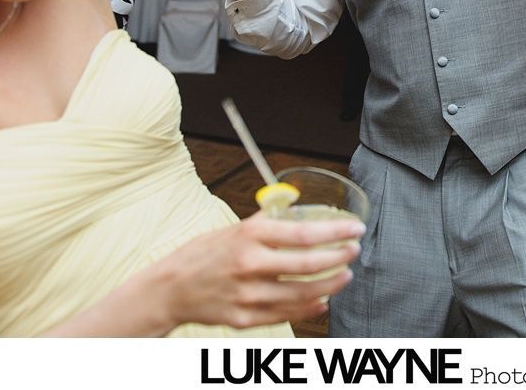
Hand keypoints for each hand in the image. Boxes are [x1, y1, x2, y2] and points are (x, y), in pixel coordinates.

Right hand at [159, 211, 362, 329]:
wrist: (170, 289)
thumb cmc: (203, 254)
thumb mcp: (233, 229)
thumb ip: (266, 222)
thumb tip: (294, 207)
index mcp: (249, 236)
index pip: (304, 234)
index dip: (336, 233)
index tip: (355, 229)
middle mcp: (250, 265)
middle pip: (309, 265)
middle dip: (340, 257)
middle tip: (354, 251)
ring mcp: (248, 295)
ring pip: (303, 294)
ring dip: (331, 285)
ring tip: (345, 276)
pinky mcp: (245, 318)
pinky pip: (287, 314)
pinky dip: (310, 307)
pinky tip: (323, 300)